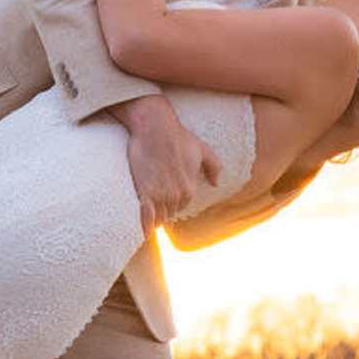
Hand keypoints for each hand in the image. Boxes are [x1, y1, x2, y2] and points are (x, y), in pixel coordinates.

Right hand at [116, 93, 222, 229]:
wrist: (155, 127)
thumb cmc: (178, 136)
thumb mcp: (202, 149)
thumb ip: (214, 167)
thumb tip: (216, 184)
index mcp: (190, 189)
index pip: (181, 207)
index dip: (172, 203)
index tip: (164, 198)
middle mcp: (176, 196)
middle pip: (168, 214)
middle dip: (162, 210)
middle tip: (153, 203)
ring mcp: (160, 195)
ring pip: (157, 218)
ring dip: (152, 218)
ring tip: (145, 217)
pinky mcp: (144, 193)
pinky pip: (145, 217)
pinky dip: (144, 226)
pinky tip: (142, 231)